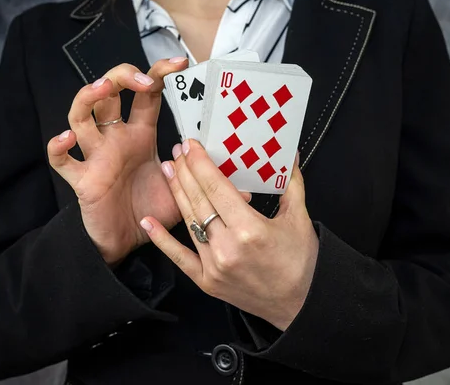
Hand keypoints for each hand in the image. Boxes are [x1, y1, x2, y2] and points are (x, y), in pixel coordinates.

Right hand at [47, 58, 188, 265]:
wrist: (126, 242)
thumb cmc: (150, 212)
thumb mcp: (184, 194)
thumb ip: (207, 185)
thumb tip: (246, 186)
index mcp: (141, 136)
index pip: (147, 95)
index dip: (159, 74)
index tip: (179, 63)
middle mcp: (116, 139)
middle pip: (109, 93)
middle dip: (122, 77)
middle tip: (143, 81)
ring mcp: (96, 156)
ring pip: (80, 116)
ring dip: (87, 98)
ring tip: (102, 89)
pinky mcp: (81, 179)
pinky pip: (61, 160)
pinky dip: (58, 146)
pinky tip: (67, 138)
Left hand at [140, 140, 319, 329]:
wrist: (301, 303)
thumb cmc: (302, 262)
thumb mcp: (299, 219)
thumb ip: (292, 185)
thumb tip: (288, 157)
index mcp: (250, 229)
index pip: (217, 188)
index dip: (200, 164)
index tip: (191, 146)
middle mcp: (228, 247)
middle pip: (199, 201)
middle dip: (186, 172)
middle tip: (177, 151)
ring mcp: (214, 266)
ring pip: (189, 222)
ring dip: (176, 194)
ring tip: (168, 171)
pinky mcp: (207, 282)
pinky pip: (180, 258)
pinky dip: (162, 240)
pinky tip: (148, 221)